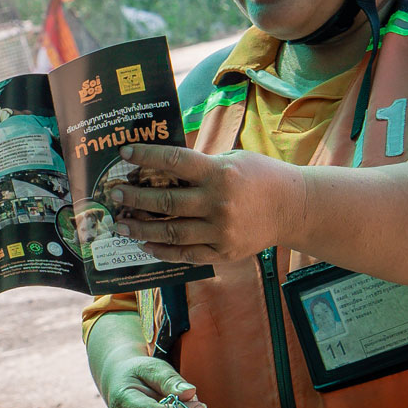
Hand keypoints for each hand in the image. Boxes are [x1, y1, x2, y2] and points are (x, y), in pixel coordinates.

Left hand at [106, 143, 305, 264]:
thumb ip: (200, 165)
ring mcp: (220, 230)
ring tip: (121, 224)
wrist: (294, 208)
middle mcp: (218, 202)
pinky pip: (185, 254)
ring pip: (171, 231)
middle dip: (134, 197)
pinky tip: (145, 244)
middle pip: (166, 200)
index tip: (124, 152)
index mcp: (219, 173)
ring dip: (141, 228)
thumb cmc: (260, 177)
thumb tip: (160, 165)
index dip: (147, 156)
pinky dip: (162, 250)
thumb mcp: (232, 160)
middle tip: (114, 193)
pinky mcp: (224, 251)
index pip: (175, 161)